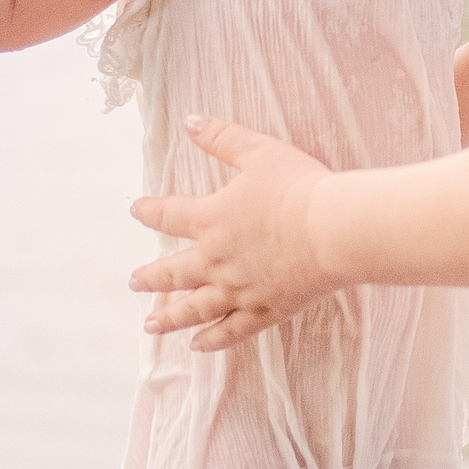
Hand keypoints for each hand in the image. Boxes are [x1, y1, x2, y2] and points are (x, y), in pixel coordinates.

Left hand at [129, 117, 343, 352]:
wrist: (335, 229)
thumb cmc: (301, 187)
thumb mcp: (260, 152)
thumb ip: (223, 138)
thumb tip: (190, 121)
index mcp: (212, 219)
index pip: (169, 215)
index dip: (150, 212)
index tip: (136, 211)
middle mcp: (217, 260)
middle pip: (173, 272)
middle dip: (151, 277)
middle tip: (134, 282)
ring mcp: (239, 290)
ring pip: (195, 308)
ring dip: (170, 317)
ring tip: (151, 325)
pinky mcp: (265, 310)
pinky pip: (231, 330)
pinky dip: (212, 340)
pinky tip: (198, 346)